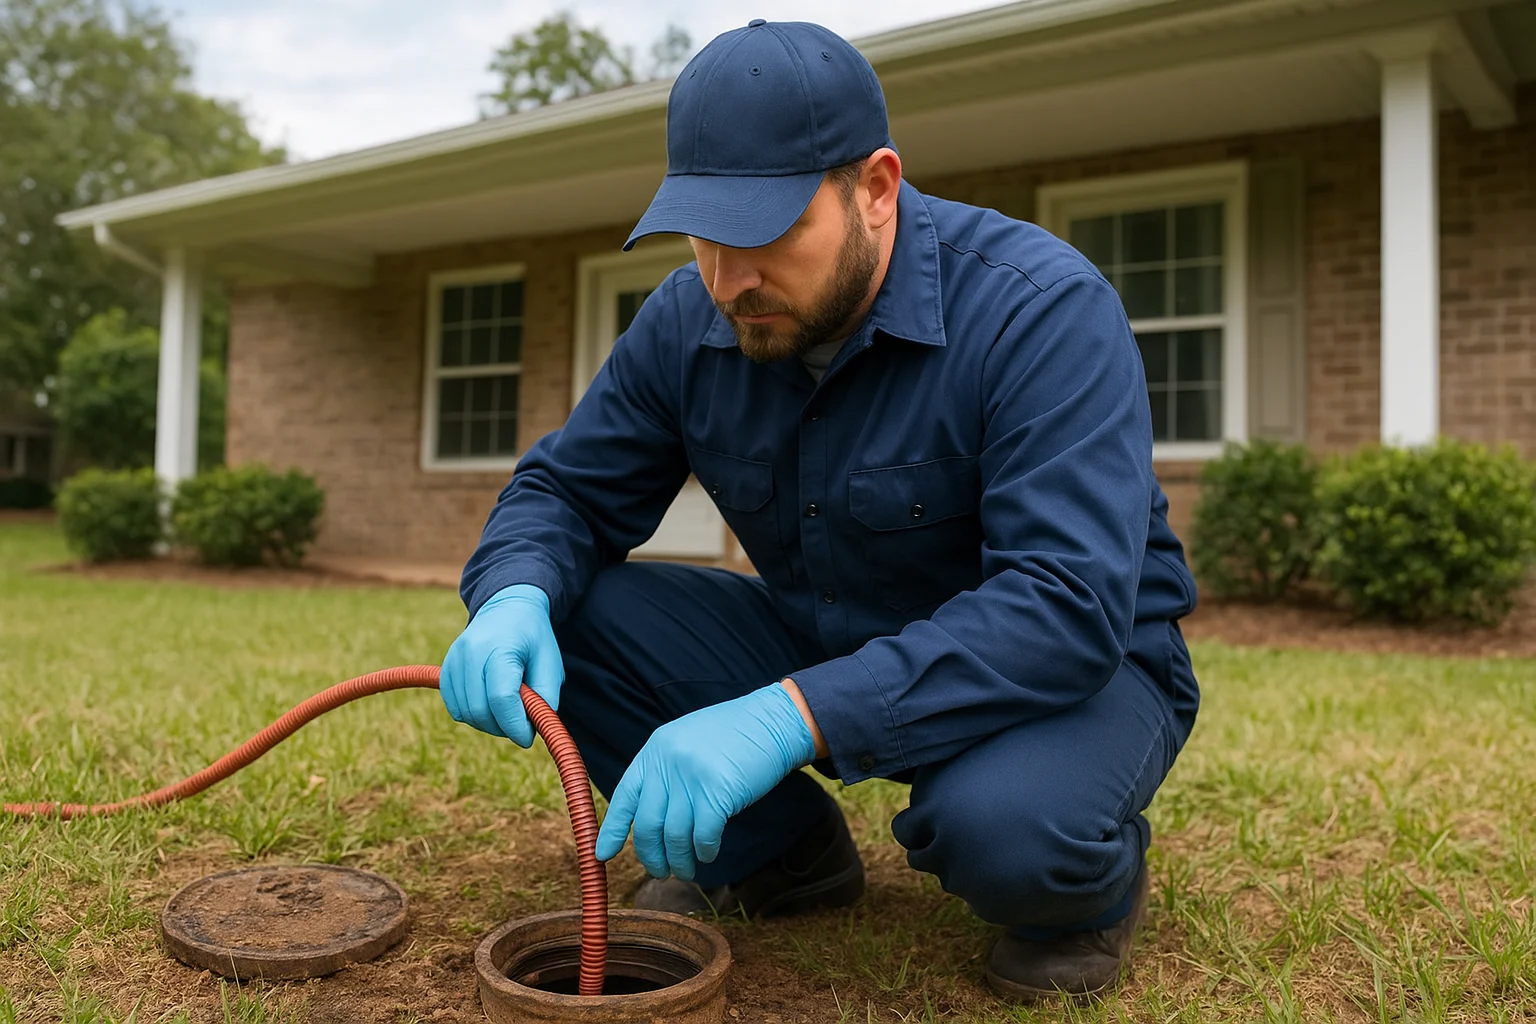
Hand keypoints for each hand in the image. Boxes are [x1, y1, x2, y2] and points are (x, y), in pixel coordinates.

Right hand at [440, 584, 562, 746]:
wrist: (507, 607)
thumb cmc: (533, 637)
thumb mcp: (550, 662)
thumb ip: (545, 697)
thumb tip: (532, 729)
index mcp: (500, 647)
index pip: (501, 698)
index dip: (515, 725)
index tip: (528, 737)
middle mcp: (470, 652)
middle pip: (480, 710)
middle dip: (502, 727)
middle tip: (521, 724)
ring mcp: (454, 659)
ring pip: (465, 712)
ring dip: (488, 723)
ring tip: (508, 711)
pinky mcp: (446, 668)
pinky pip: (454, 706)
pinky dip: (472, 714)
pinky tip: (490, 704)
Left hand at [595, 683, 815, 880]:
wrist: (772, 722)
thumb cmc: (732, 737)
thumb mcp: (686, 744)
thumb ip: (665, 774)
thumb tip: (647, 820)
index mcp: (655, 751)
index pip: (625, 797)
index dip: (612, 830)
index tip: (603, 854)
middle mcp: (667, 763)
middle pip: (648, 825)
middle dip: (652, 856)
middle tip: (661, 872)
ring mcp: (692, 777)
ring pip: (675, 836)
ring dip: (680, 860)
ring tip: (687, 870)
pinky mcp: (718, 791)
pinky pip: (703, 835)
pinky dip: (704, 850)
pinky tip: (709, 853)